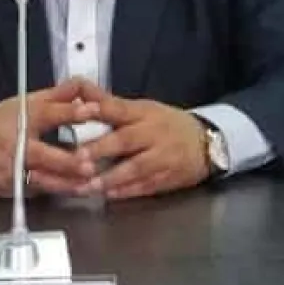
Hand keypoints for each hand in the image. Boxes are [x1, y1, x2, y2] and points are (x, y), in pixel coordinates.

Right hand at [0, 78, 98, 196]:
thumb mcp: (20, 104)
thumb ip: (54, 98)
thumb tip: (80, 86)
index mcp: (20, 118)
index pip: (48, 112)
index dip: (71, 112)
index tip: (91, 111)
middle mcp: (13, 144)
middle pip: (44, 154)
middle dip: (68, 161)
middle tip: (89, 163)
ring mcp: (8, 168)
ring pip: (41, 180)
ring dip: (65, 183)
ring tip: (85, 185)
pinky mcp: (4, 188)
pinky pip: (32, 192)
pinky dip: (50, 191)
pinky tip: (68, 190)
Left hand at [75, 81, 211, 199]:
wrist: (206, 143)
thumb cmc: (165, 124)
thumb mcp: (142, 108)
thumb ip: (109, 104)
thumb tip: (78, 89)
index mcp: (144, 113)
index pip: (120, 109)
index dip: (101, 110)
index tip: (80, 111)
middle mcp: (153, 133)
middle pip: (126, 140)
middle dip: (101, 149)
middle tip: (77, 157)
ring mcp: (163, 157)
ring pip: (135, 168)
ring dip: (111, 178)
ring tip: (87, 185)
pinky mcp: (168, 178)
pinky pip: (146, 186)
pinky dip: (127, 191)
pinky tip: (109, 195)